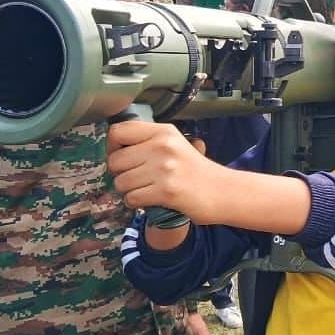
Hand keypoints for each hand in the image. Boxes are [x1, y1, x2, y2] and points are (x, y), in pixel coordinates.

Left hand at [107, 121, 221, 218]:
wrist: (222, 191)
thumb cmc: (195, 170)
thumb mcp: (175, 144)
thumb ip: (148, 141)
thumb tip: (113, 146)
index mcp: (163, 131)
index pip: (119, 131)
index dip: (112, 146)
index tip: (121, 155)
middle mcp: (162, 146)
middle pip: (115, 160)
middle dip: (119, 173)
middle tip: (135, 177)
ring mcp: (164, 169)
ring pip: (120, 182)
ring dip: (128, 190)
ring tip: (145, 189)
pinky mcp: (166, 191)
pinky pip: (131, 198)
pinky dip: (136, 202)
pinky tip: (149, 199)